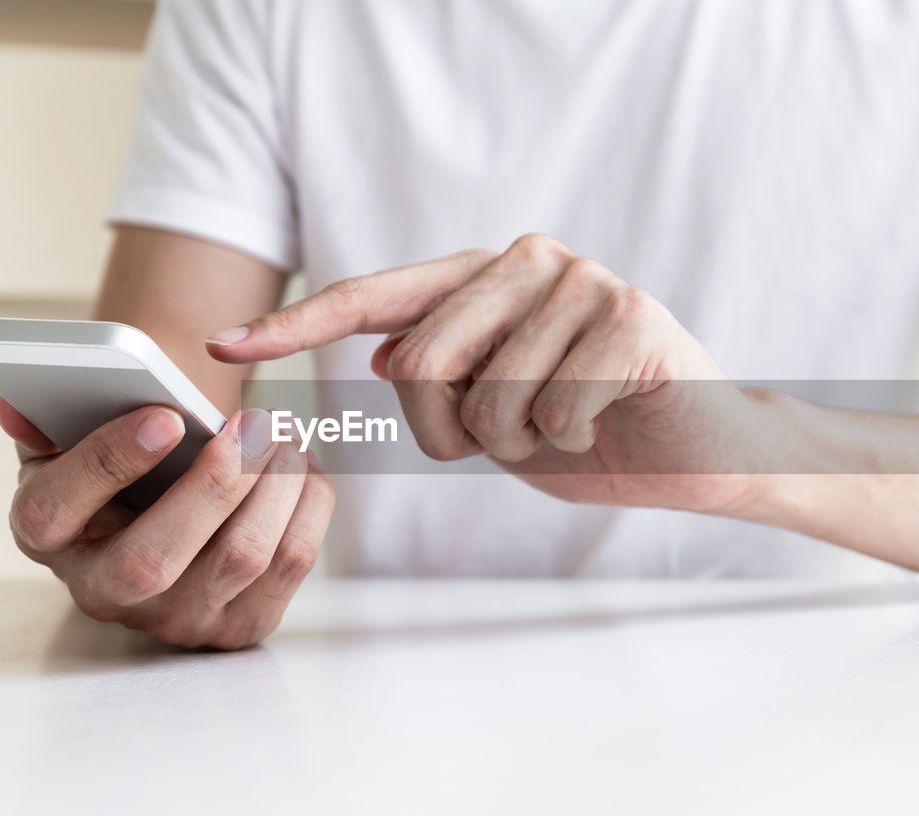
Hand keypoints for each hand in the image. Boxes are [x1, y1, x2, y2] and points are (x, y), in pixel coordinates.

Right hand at [0, 397, 333, 649]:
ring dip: (275, 484)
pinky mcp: (238, 625)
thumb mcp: (68, 437)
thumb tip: (17, 408)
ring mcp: (174, 619)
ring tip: (282, 432)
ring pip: (240, 558)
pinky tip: (302, 465)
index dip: (106, 462)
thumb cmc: (117, 466)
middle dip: (216, 484)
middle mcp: (104, 592)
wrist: (162, 513)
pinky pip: (290, 563)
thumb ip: (47, 418)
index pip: (53, 512)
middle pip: (156, 558)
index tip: (164, 416)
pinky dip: (307, 503)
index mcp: (46, 537)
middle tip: (254, 422)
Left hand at [207, 234, 779, 512]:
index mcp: (480, 278)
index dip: (296, 325)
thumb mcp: (494, 413)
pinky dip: (569, 442)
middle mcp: (525, 260)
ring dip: (519, 442)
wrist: (696, 452)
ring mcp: (580, 280)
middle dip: (454, 431)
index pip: (372, 297)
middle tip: (515, 434)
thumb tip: (382, 351)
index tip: (222, 347)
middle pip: (419, 362)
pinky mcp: (628, 314)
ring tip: (566, 424)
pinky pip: (551, 410)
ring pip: (485, 396)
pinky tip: (606, 420)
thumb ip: (441, 375)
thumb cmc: (588, 431)